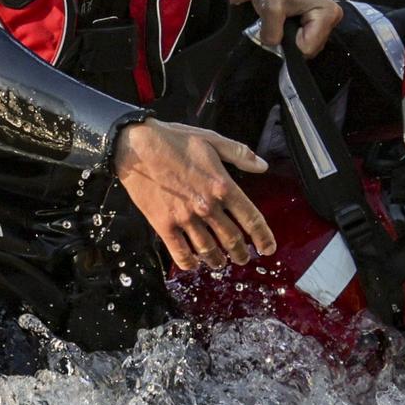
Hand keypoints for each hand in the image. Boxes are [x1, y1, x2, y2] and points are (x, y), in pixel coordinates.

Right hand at [112, 119, 275, 271]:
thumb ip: (240, 154)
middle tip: (242, 259)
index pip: (251, 219)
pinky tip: (194, 264)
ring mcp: (185, 218)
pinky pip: (180, 252)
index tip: (268, 248)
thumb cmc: (174, 140)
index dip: (263, 237)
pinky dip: (189, 262)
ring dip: (217, 261)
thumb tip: (262, 166)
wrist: (136, 146)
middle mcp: (207, 206)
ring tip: (220, 264)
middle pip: (231, 239)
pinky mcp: (164, 224)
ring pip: (208, 249)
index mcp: (223, 186)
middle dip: (240, 253)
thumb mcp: (212, 140)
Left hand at [254, 0, 340, 56]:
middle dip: (292, 42)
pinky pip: (309, 38)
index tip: (278, 26)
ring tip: (282, 21)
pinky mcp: (322, 18)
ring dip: (293, 39)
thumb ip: (272, 34)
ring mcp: (330, 18)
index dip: (289, 44)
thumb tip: (275, 48)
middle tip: (278, 24)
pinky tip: (288, 21)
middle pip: (311, 48)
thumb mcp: (270, 8)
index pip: (308, 48)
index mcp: (327, 13)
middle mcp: (334, 17)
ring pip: (310, 45)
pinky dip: (295, 34)